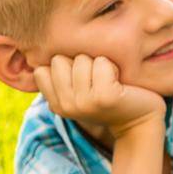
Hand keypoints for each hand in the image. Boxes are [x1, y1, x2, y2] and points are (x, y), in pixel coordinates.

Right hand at [33, 54, 165, 138]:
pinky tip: (119, 83)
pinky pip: (101, 62)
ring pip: (81, 59)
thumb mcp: (78, 92)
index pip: (42, 69)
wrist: (140, 121)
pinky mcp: (104, 97)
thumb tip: (33, 52)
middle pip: (59, 60)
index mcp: (56, 105)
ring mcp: (84, 103)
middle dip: (81, 63)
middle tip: (98, 81)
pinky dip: (112, 67)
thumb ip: (60, 78)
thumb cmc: (109, 98)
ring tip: (109, 82)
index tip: (83, 81)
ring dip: (98, 65)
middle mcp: (66, 106)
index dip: (65, 67)